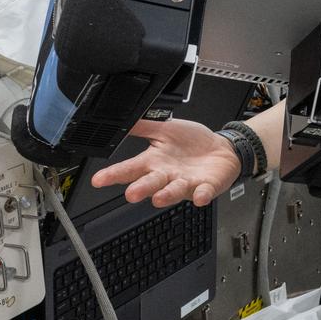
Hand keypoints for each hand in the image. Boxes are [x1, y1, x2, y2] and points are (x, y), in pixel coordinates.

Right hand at [88, 118, 243, 207]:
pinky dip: (201, 195)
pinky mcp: (206, 186)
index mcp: (155, 162)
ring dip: (167, 195)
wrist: (221, 148)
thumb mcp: (165, 130)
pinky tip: (199, 196)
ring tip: (158, 198)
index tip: (98, 180)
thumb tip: (121, 122)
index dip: (114, 174)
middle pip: (150, 183)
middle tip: (130, 194)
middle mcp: (167, 176)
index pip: (130, 169)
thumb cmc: (192, 142)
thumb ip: (143, 127)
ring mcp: (186, 183)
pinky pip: (203, 192)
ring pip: (174, 191)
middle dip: (140, 189)